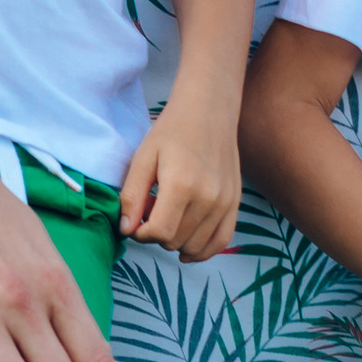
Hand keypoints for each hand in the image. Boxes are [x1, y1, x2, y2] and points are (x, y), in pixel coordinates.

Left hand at [120, 105, 240, 259]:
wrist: (209, 111)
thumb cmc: (172, 131)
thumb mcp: (143, 157)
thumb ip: (132, 195)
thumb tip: (126, 230)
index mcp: (182, 185)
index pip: (159, 232)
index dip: (140, 233)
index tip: (135, 221)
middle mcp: (208, 198)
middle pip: (176, 241)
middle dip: (156, 235)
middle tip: (150, 214)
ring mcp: (225, 202)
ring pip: (196, 246)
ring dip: (176, 242)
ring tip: (168, 220)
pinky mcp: (235, 203)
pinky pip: (222, 241)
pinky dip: (204, 250)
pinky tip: (187, 248)